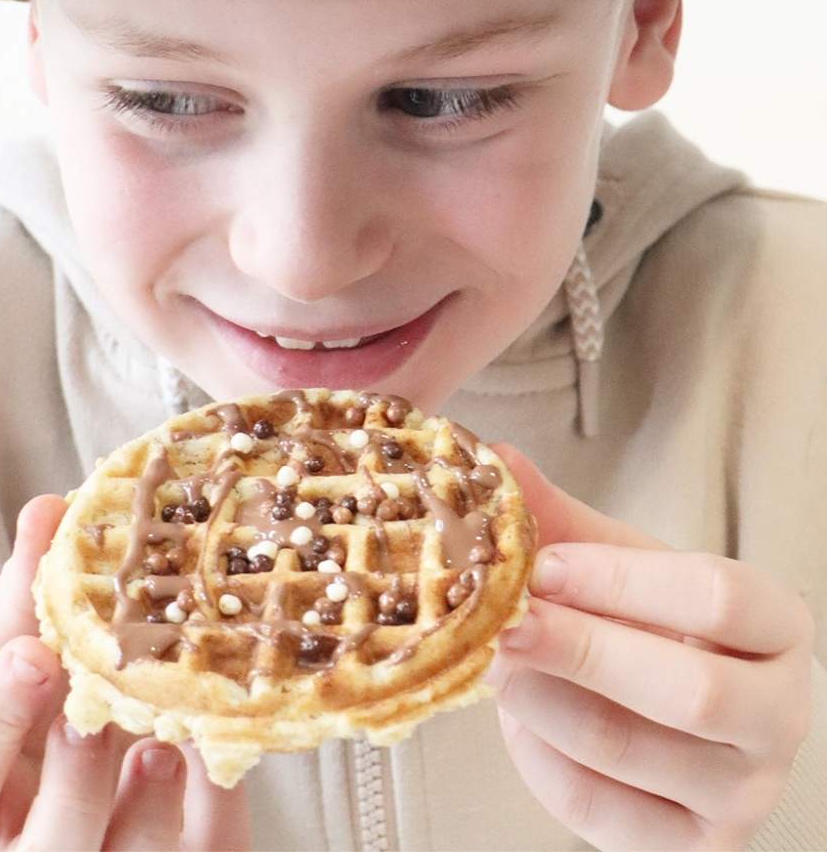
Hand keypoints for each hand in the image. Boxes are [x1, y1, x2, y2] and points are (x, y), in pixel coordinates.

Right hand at [0, 495, 249, 850]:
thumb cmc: (2, 724)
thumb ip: (24, 596)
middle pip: (44, 844)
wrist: (18, 810)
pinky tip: (218, 749)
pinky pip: (194, 851)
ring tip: (166, 745)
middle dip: (75, 778)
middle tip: (98, 714)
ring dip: (144, 806)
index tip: (35, 651)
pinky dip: (210, 807)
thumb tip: (49, 508)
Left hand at [486, 444, 815, 851]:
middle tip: (502, 621)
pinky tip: (517, 716)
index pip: (717, 596)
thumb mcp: (619, 565)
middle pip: (686, 689)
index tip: (541, 565)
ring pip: (629, 751)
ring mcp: (741, 793)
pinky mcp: (690, 847)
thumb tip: (493, 458)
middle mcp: (778, 716)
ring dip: (541, 699)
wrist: (673, 711)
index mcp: (777, 627)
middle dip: (577, 649)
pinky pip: (598, 808)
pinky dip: (539, 757)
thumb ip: (561, 518)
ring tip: (492, 659)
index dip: (618, 579)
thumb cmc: (650, 623)